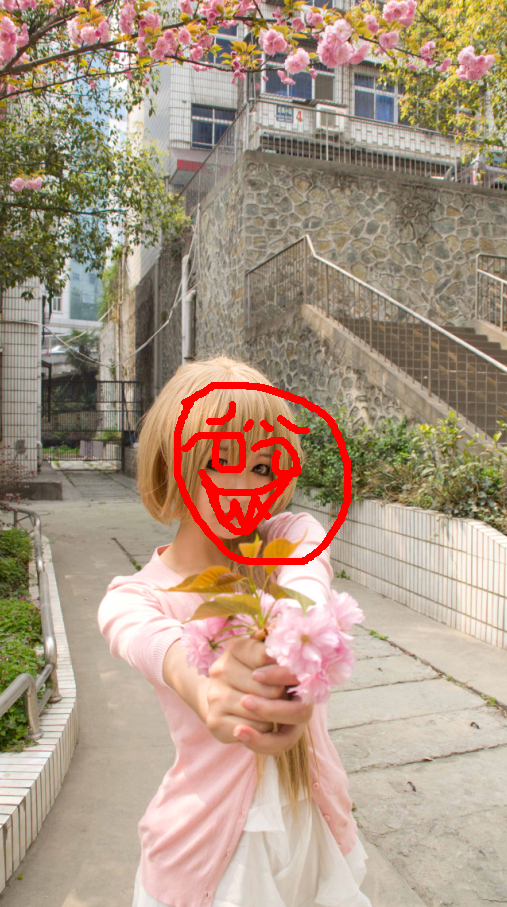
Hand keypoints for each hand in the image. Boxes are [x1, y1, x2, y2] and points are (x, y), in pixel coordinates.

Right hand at [206, 637, 312, 753]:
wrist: (226, 703)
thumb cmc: (260, 680)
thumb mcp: (271, 663)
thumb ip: (283, 659)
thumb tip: (294, 663)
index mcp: (236, 647)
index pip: (269, 657)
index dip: (288, 671)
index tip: (296, 676)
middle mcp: (220, 669)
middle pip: (273, 691)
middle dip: (285, 698)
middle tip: (285, 698)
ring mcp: (214, 696)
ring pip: (265, 714)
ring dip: (276, 716)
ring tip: (273, 711)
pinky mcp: (214, 721)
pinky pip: (255, 731)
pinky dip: (265, 732)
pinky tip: (260, 723)